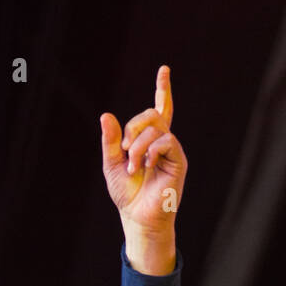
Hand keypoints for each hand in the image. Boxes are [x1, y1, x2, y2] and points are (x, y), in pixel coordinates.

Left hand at [100, 64, 187, 239]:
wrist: (137, 216)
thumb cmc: (127, 193)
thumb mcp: (111, 164)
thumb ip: (111, 141)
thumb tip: (106, 115)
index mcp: (149, 141)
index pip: (159, 109)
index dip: (163, 90)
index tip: (164, 70)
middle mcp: (163, 142)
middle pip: (152, 114)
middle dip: (133, 126)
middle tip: (124, 148)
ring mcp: (172, 150)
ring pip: (156, 127)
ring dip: (137, 145)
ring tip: (132, 166)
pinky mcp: (178, 161)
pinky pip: (166, 141)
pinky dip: (150, 150)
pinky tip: (145, 165)